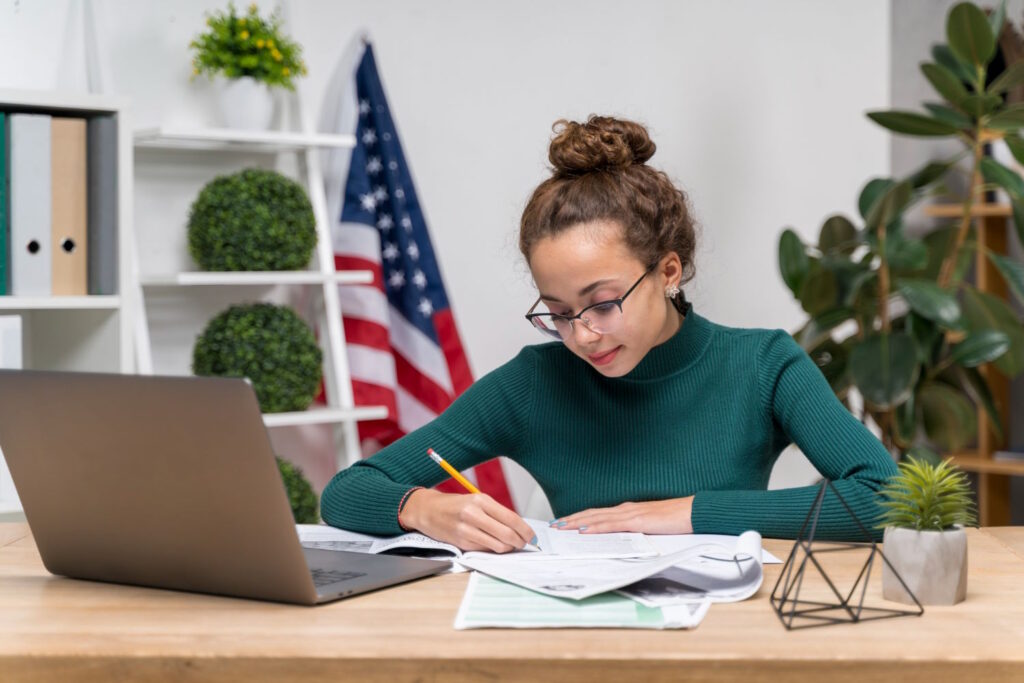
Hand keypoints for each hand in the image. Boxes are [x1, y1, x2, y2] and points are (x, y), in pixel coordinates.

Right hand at [399, 488, 536, 552]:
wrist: (427, 510)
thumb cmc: (455, 505)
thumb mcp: (476, 501)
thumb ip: (495, 513)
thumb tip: (519, 528)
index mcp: (481, 500)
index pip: (511, 518)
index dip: (525, 530)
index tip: (532, 536)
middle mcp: (474, 514)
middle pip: (507, 534)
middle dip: (519, 542)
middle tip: (523, 543)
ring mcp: (466, 530)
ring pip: (498, 545)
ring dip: (507, 548)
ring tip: (509, 544)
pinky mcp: (461, 543)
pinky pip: (485, 550)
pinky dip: (492, 549)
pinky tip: (492, 544)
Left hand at [552, 496, 694, 534]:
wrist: (693, 513)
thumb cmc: (676, 520)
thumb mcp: (650, 527)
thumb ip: (635, 532)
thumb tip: (621, 542)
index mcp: (627, 511)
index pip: (597, 514)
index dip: (579, 518)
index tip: (563, 523)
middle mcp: (625, 510)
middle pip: (592, 514)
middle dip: (571, 520)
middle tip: (553, 526)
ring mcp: (630, 514)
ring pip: (597, 518)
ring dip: (576, 523)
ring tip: (560, 528)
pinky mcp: (638, 520)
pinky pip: (611, 525)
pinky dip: (595, 528)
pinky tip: (583, 531)